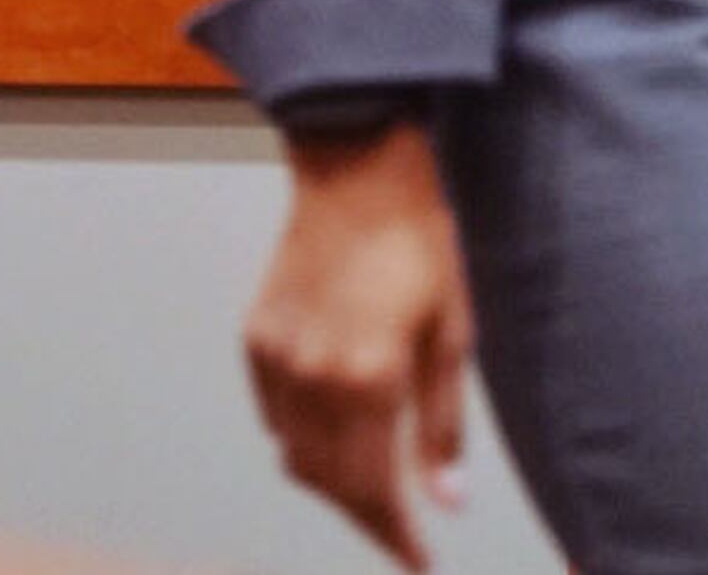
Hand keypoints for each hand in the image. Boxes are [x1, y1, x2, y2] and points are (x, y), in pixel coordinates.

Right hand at [242, 123, 472, 569]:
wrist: (359, 173)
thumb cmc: (422, 243)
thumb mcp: (453, 332)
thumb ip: (443, 424)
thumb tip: (448, 501)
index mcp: (368, 380)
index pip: (376, 490)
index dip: (397, 536)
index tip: (421, 564)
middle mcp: (312, 380)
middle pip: (330, 485)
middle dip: (368, 518)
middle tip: (402, 535)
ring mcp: (275, 361)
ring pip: (294, 458)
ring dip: (333, 484)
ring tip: (375, 490)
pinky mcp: (255, 340)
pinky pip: (275, 417)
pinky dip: (302, 439)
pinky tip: (335, 432)